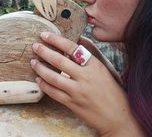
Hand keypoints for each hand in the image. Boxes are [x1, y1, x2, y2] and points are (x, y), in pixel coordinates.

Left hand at [30, 32, 144, 136]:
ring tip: (33, 62)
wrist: (118, 117)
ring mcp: (78, 92)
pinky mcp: (73, 104)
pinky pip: (54, 93)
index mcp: (94, 65)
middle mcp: (86, 77)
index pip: (72, 48)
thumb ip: (91, 53)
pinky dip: (44, 85)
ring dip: (41, 68)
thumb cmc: (112, 91)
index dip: (57, 40)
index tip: (45, 35)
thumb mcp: (105, 68)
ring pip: (54, 78)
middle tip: (35, 46)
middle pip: (60, 61)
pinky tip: (39, 79)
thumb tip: (79, 39)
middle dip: (44, 52)